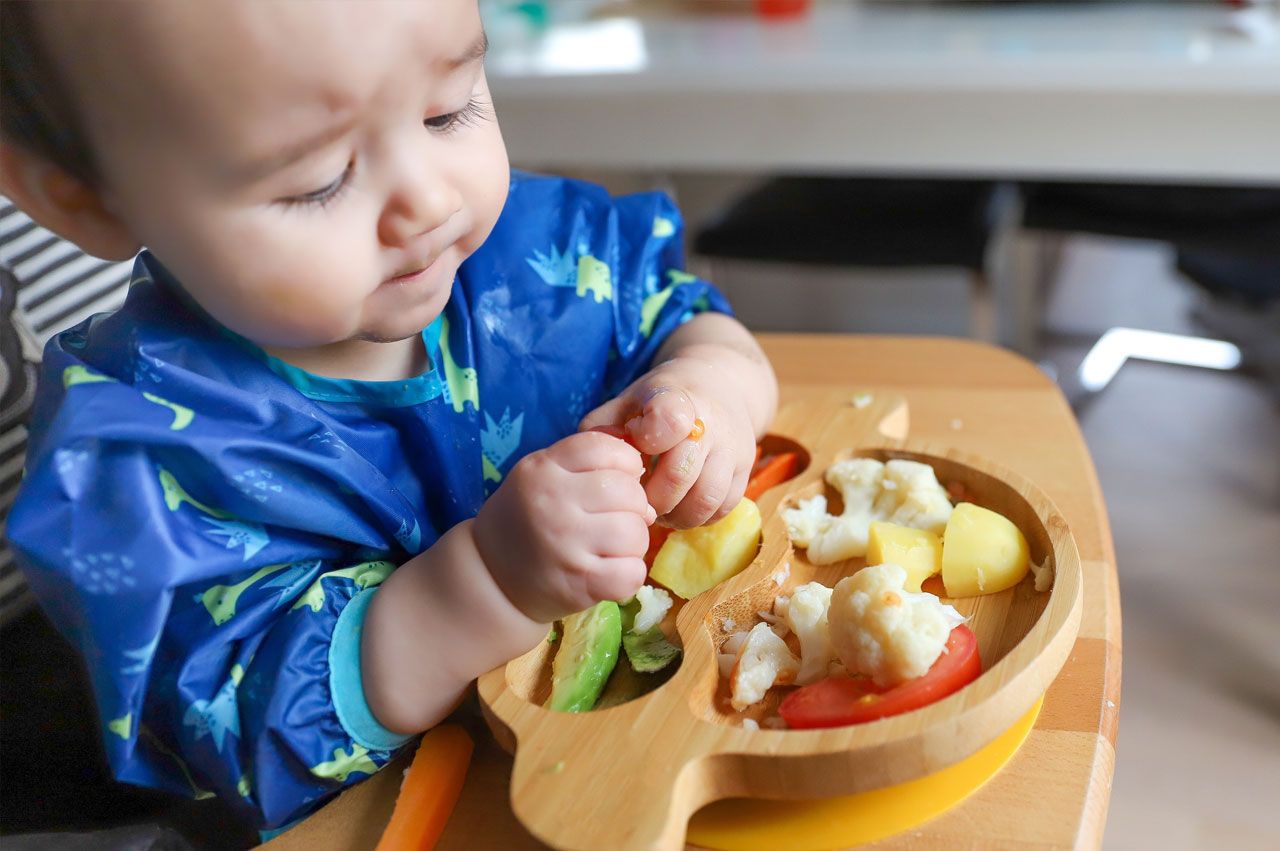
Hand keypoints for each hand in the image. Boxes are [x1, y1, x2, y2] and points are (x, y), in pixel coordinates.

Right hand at [472, 431, 653, 622]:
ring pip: (635, 533)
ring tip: (611, 546)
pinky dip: (630, 574)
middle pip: (628, 492)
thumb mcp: (543, 475)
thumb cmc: (528, 519)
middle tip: (615, 518)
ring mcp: (565, 546)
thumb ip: (588, 466)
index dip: (626, 462)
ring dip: (633, 541)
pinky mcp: (579, 583)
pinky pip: (632, 573)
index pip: (607, 449)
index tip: (619, 478)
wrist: (491, 576)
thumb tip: (646, 491)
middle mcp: (552, 503)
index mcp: (543, 468)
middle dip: (633, 506)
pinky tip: (610, 570)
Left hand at [580, 356, 758, 528]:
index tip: (636, 449)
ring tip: (659, 508)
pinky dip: (697, 517)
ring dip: (675, 514)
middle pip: (681, 475)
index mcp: (675, 398)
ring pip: (705, 500)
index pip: (668, 420)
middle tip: (637, 499)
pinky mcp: (745, 471)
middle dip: (651, 497)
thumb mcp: (626, 401)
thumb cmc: (658, 402)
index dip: (647, 440)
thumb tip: (592, 464)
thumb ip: (602, 429)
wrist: (716, 387)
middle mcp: (711, 423)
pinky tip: (680, 507)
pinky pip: (722, 509)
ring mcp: (733, 449)